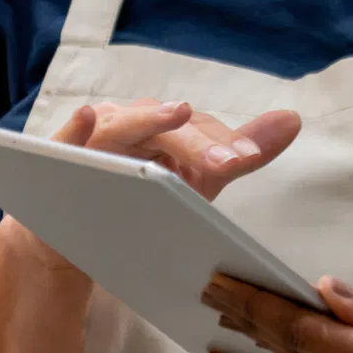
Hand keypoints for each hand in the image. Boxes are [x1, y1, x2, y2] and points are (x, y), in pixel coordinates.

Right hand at [50, 98, 300, 199]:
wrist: (73, 237)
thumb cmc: (140, 198)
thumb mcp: (194, 180)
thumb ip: (238, 153)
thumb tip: (292, 120)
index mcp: (163, 128)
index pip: (197, 133)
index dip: (222, 144)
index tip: (247, 159)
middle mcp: (131, 123)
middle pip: (167, 129)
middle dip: (198, 144)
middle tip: (227, 162)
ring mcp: (94, 137)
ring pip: (123, 126)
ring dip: (149, 121)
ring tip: (178, 115)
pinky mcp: (60, 156)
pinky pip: (66, 140)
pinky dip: (76, 128)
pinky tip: (88, 116)